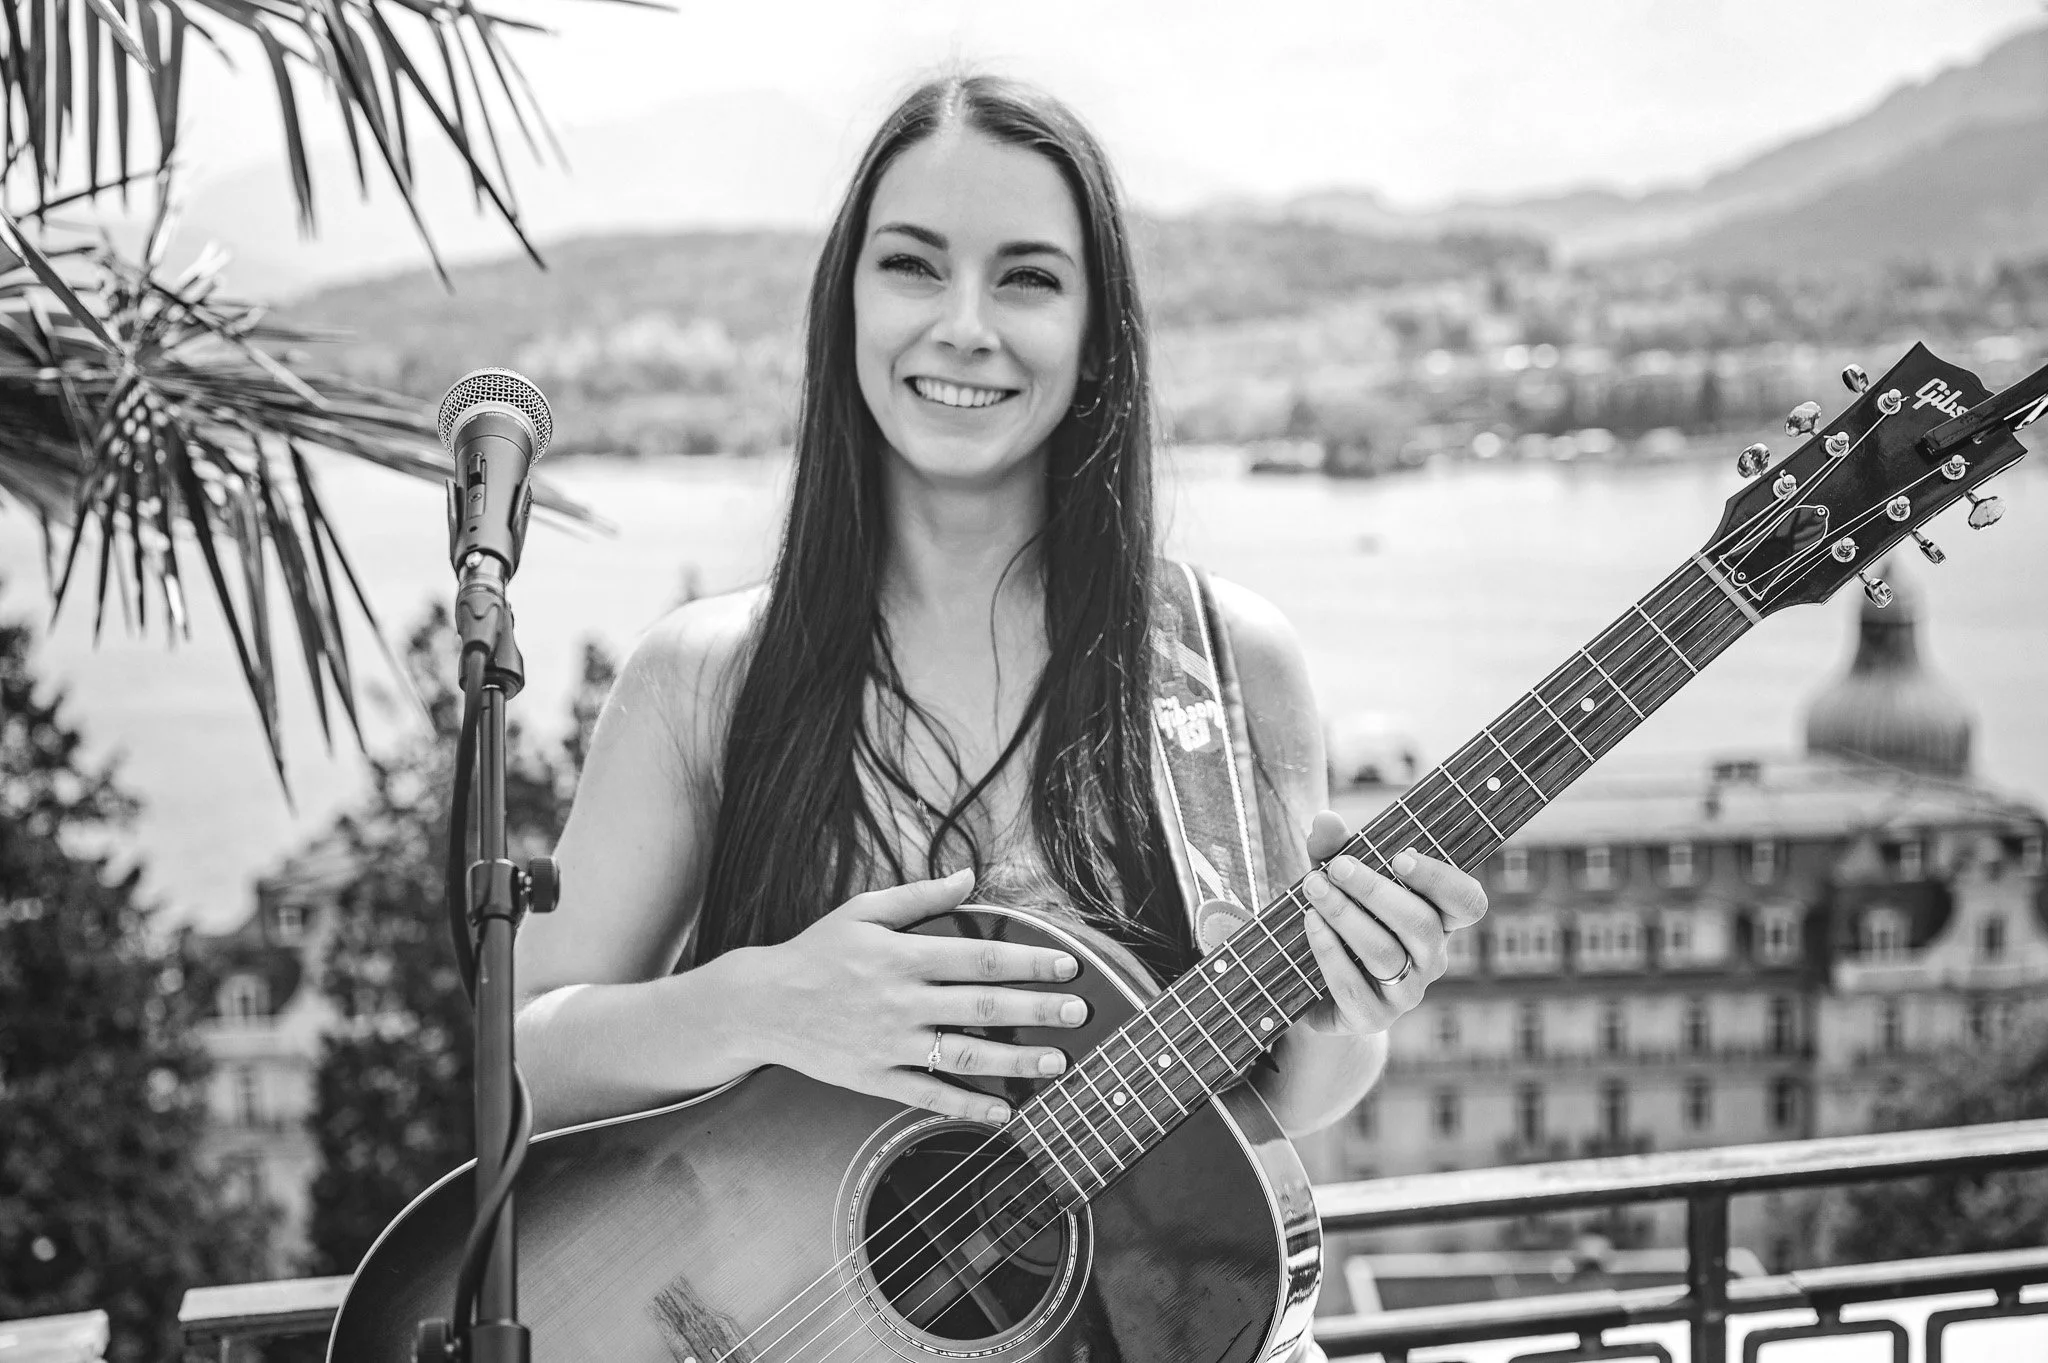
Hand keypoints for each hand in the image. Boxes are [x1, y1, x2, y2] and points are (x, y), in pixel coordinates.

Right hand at [748, 868, 1088, 1121]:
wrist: (761, 1005)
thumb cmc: (817, 952)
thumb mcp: (863, 911)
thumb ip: (919, 896)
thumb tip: (967, 877)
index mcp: (904, 955)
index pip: (981, 958)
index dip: (1029, 961)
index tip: (1067, 964)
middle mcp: (902, 1001)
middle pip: (984, 1008)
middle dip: (1038, 1010)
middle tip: (1079, 1013)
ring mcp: (890, 1044)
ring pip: (965, 1056)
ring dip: (1017, 1061)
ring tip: (1058, 1063)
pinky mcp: (876, 1078)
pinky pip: (930, 1096)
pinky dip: (969, 1107)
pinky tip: (1004, 1111)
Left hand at [1295, 810, 1487, 1037]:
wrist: (1313, 988)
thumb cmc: (1338, 920)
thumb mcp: (1336, 879)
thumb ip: (1333, 848)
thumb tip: (1326, 820)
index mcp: (1438, 919)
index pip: (1468, 902)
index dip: (1442, 880)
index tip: (1401, 856)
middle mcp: (1431, 959)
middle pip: (1421, 925)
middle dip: (1376, 891)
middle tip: (1337, 867)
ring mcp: (1405, 993)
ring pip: (1385, 953)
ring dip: (1346, 916)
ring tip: (1313, 888)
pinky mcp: (1372, 1017)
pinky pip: (1353, 986)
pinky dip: (1329, 951)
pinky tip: (1310, 924)